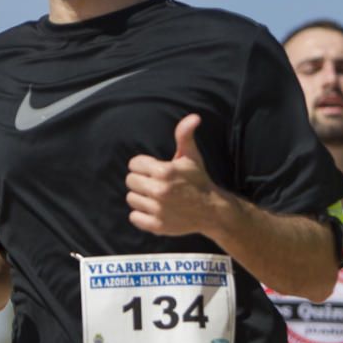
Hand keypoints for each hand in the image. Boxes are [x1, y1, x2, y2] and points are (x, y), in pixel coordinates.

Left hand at [125, 114, 237, 237]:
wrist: (211, 210)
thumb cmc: (198, 179)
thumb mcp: (192, 156)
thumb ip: (185, 135)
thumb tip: (193, 117)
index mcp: (164, 171)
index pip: (133, 164)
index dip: (143, 165)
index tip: (155, 169)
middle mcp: (159, 191)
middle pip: (130, 181)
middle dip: (141, 180)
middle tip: (155, 183)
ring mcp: (158, 210)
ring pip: (131, 198)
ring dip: (140, 197)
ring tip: (155, 196)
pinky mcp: (157, 226)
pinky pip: (134, 217)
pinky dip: (141, 214)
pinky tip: (154, 209)